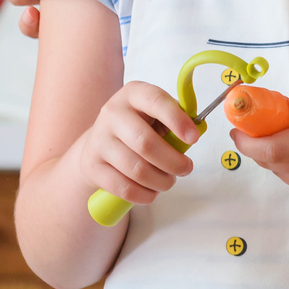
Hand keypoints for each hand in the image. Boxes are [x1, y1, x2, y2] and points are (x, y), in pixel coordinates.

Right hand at [71, 80, 200, 206]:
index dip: (177, 120)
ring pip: (137, 169)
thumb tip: (196, 130)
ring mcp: (99, 140)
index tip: (194, 138)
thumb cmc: (137, 128)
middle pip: (145, 143)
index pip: (156, 101)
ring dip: (161, 181)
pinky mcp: (92, 166)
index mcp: (133, 94)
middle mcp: (112, 113)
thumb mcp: (154, 115)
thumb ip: (175, 120)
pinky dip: (144, 195)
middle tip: (186, 169)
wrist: (98, 145)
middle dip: (173, 162)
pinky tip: (152, 192)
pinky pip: (124, 188)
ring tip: (168, 181)